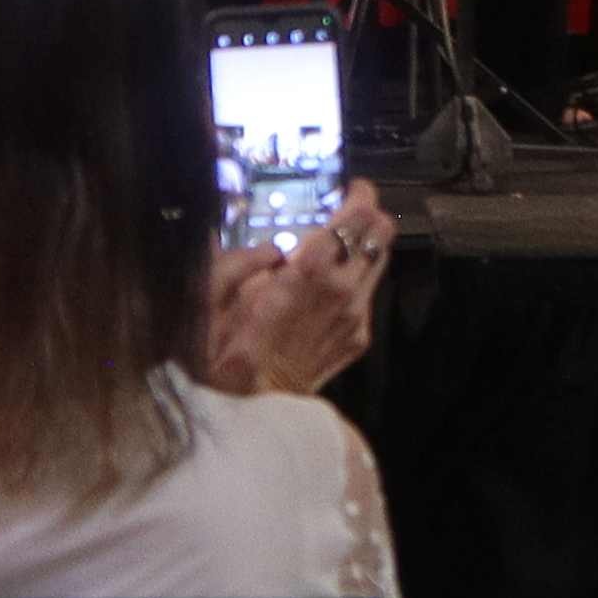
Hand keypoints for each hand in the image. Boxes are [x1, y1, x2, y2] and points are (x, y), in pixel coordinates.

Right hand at [202, 185, 394, 395]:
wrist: (253, 409)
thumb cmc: (231, 354)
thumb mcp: (216, 297)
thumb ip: (240, 261)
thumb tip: (268, 246)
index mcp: (309, 273)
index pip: (356, 218)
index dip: (360, 195)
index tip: (352, 188)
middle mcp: (341, 292)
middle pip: (380, 235)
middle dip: (369, 216)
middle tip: (350, 210)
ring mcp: (354, 317)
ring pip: (380, 262)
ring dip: (364, 247)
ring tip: (337, 245)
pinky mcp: (358, 338)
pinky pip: (367, 296)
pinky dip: (354, 281)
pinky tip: (327, 288)